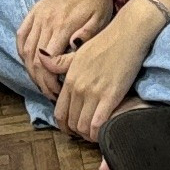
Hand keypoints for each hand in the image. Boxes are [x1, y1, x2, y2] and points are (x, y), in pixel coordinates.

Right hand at [15, 0, 115, 98]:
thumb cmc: (98, 4)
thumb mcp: (100, 20)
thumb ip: (87, 35)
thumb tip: (72, 48)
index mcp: (62, 25)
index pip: (47, 61)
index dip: (49, 81)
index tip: (58, 92)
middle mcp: (45, 20)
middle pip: (33, 59)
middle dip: (40, 81)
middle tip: (50, 93)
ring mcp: (37, 15)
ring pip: (25, 49)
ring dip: (30, 69)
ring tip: (42, 82)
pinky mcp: (33, 11)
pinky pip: (21, 34)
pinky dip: (21, 51)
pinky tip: (30, 63)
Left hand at [53, 0, 160, 139]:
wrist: (128, 34)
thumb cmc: (105, 42)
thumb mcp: (78, 53)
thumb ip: (60, 62)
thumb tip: (41, 58)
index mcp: (69, 78)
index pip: (60, 112)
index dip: (65, 126)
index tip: (73, 129)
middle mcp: (78, 87)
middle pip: (71, 122)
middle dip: (77, 132)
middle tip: (87, 133)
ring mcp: (93, 92)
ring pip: (83, 127)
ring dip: (89, 135)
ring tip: (97, 133)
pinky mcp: (110, 96)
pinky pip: (98, 124)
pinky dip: (99, 133)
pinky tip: (105, 131)